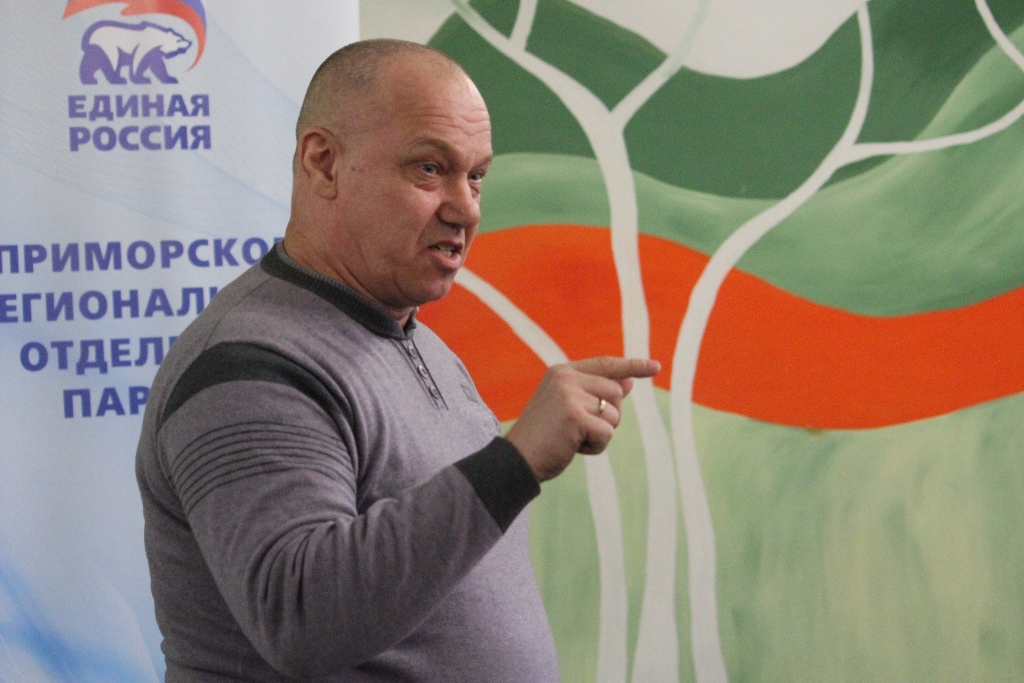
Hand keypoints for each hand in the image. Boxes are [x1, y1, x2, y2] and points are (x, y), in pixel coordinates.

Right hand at [504, 357, 660, 481]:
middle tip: (579, 429)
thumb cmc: (545, 437)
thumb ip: (596, 393)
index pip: (606, 364)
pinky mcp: (574, 415)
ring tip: (573, 438)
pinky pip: (607, 434)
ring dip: (600, 434)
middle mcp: (566, 378)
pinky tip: (574, 448)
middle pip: (616, 393)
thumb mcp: (571, 409)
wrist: (517, 459)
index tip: (655, 367)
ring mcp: (569, 395)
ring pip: (614, 415)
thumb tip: (628, 381)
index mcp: (562, 372)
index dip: (632, 366)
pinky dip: (596, 447)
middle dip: (607, 417)